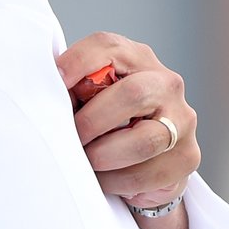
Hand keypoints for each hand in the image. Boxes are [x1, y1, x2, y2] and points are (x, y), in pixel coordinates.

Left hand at [56, 32, 198, 204]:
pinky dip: (115, 181)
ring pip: (142, 140)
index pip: (108, 47)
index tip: (55, 81)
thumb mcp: (86, 96)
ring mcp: (183, 121)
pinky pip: (146, 174)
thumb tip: (41, 94)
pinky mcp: (187, 157)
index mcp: (136, 59)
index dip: (78, 62)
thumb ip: (71, 89)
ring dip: (102, 156)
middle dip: (92, 121)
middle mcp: (166, 84)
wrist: (142, 158)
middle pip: (133, 94)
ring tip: (85, 161)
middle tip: (71, 138)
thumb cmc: (103, 119)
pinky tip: (102, 178)